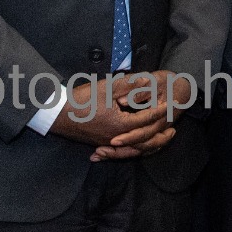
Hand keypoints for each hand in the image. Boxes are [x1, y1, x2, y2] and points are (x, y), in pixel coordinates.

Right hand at [49, 74, 174, 161]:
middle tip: (174, 131)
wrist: (57, 114)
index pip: (146, 120)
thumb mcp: (107, 87)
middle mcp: (116, 138)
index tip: (170, 104)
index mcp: (120, 125)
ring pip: (134, 150)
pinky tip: (137, 146)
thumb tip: (147, 80)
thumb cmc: (82, 100)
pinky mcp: (101, 144)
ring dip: (150, 145)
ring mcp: (108, 143)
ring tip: (161, 140)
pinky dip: (135, 150)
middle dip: (160, 137)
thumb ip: (128, 84)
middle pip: (145, 142)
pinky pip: (123, 151)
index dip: (159, 111)